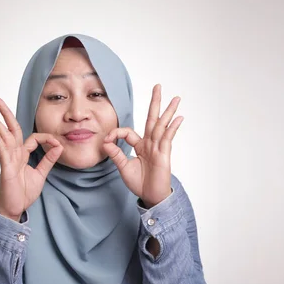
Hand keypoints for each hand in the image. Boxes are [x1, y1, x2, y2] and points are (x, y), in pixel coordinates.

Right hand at [0, 98, 63, 220]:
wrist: (15, 209)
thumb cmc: (24, 193)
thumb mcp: (41, 174)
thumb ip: (49, 160)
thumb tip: (59, 146)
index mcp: (23, 156)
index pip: (32, 138)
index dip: (45, 138)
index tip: (57, 143)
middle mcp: (14, 155)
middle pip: (10, 130)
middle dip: (4, 114)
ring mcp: (8, 160)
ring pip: (3, 138)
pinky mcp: (5, 168)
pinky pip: (2, 151)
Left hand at [102, 84, 182, 207]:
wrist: (150, 196)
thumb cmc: (140, 183)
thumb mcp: (123, 167)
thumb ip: (115, 153)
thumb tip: (105, 141)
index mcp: (140, 146)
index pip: (128, 132)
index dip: (116, 133)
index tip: (106, 140)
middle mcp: (150, 143)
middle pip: (151, 119)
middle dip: (154, 103)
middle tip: (158, 86)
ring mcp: (158, 147)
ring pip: (161, 125)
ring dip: (168, 111)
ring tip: (175, 98)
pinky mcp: (164, 154)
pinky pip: (168, 138)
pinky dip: (173, 127)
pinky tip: (178, 118)